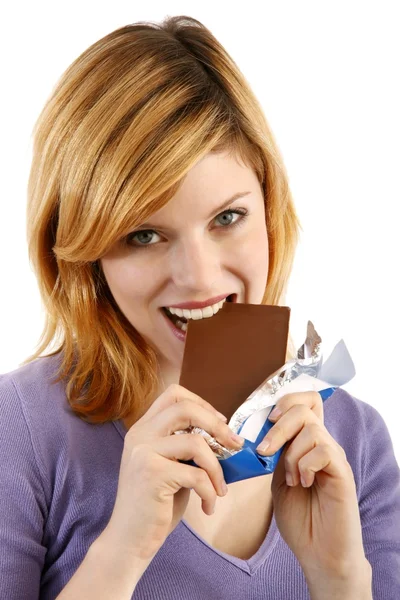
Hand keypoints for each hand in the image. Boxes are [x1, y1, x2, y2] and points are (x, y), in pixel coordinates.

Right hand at [104, 384, 243, 569]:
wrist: (128, 541)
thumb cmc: (155, 504)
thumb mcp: (169, 466)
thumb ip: (186, 446)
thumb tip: (226, 435)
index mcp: (143, 428)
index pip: (174, 394)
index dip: (202, 403)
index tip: (220, 423)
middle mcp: (140, 435)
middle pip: (186, 408)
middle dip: (218, 426)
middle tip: (235, 445)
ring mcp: (143, 453)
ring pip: (196, 442)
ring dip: (217, 468)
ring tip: (220, 488)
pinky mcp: (152, 475)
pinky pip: (197, 475)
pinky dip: (210, 492)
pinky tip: (208, 506)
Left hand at [256, 391, 369, 584]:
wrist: (319, 555)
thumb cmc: (300, 519)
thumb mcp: (277, 480)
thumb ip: (274, 454)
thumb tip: (257, 432)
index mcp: (307, 444)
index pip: (306, 401)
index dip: (285, 402)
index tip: (266, 422)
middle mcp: (324, 445)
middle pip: (304, 408)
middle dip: (277, 427)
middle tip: (265, 452)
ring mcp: (335, 458)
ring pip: (311, 429)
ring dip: (290, 453)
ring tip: (290, 479)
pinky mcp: (343, 473)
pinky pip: (323, 451)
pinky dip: (305, 465)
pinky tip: (303, 484)